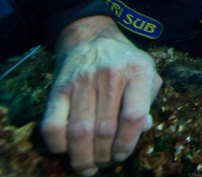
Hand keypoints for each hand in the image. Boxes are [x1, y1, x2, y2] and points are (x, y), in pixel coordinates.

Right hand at [44, 16, 161, 175]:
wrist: (91, 38)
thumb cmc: (124, 61)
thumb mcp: (147, 73)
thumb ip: (149, 101)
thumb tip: (144, 129)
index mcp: (137, 71)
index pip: (133, 116)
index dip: (128, 143)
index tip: (123, 154)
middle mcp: (110, 74)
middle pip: (105, 129)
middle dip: (105, 155)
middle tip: (105, 162)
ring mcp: (82, 80)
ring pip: (79, 132)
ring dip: (82, 157)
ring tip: (88, 166)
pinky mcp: (58, 88)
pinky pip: (52, 125)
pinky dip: (58, 145)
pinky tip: (67, 149)